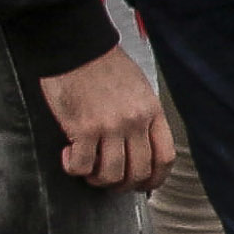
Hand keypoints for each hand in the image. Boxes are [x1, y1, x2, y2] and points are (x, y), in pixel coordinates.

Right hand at [36, 44, 173, 189]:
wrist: (76, 48)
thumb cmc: (104, 64)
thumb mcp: (138, 88)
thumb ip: (143, 116)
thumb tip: (141, 144)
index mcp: (151, 112)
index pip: (164, 157)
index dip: (155, 179)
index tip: (145, 184)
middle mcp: (134, 122)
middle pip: (138, 172)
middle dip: (123, 185)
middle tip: (109, 180)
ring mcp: (109, 127)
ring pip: (110, 174)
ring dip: (97, 180)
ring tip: (87, 170)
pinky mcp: (82, 128)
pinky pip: (81, 165)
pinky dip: (74, 168)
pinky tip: (69, 155)